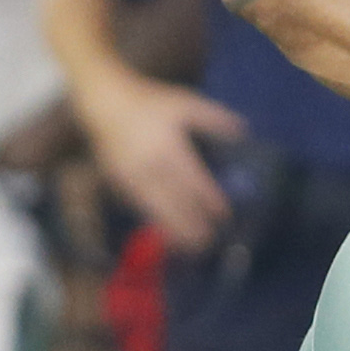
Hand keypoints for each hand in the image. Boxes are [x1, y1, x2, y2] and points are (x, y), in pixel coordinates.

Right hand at [81, 70, 247, 251]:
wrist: (106, 105)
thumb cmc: (150, 104)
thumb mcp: (185, 104)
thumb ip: (214, 119)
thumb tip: (243, 132)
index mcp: (169, 146)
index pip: (193, 179)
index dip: (209, 199)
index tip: (224, 215)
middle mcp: (150, 165)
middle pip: (175, 201)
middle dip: (193, 223)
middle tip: (210, 241)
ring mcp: (132, 177)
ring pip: (156, 210)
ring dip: (174, 230)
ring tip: (191, 247)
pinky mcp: (119, 183)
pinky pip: (140, 208)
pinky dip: (155, 223)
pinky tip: (167, 234)